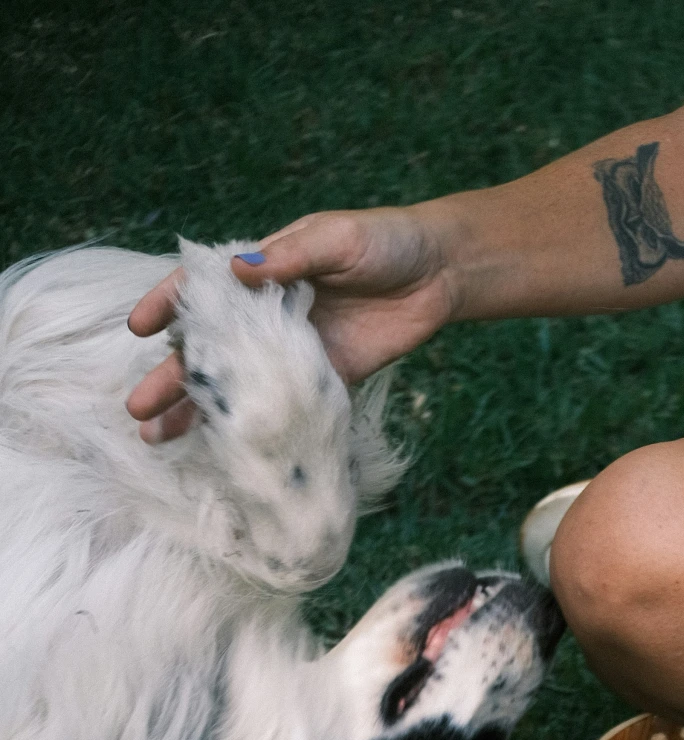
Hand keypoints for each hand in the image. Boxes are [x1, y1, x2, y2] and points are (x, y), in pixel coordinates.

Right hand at [125, 206, 454, 442]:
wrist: (438, 274)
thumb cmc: (382, 242)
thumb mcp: (334, 239)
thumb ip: (290, 258)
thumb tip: (239, 271)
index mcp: (261, 271)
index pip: (203, 290)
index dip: (168, 308)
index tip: (138, 329)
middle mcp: (269, 315)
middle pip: (211, 350)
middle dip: (172, 378)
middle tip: (137, 408)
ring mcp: (295, 353)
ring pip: (240, 386)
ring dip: (202, 412)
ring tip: (161, 437)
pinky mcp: (327, 382)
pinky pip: (288, 408)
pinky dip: (262, 429)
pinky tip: (231, 449)